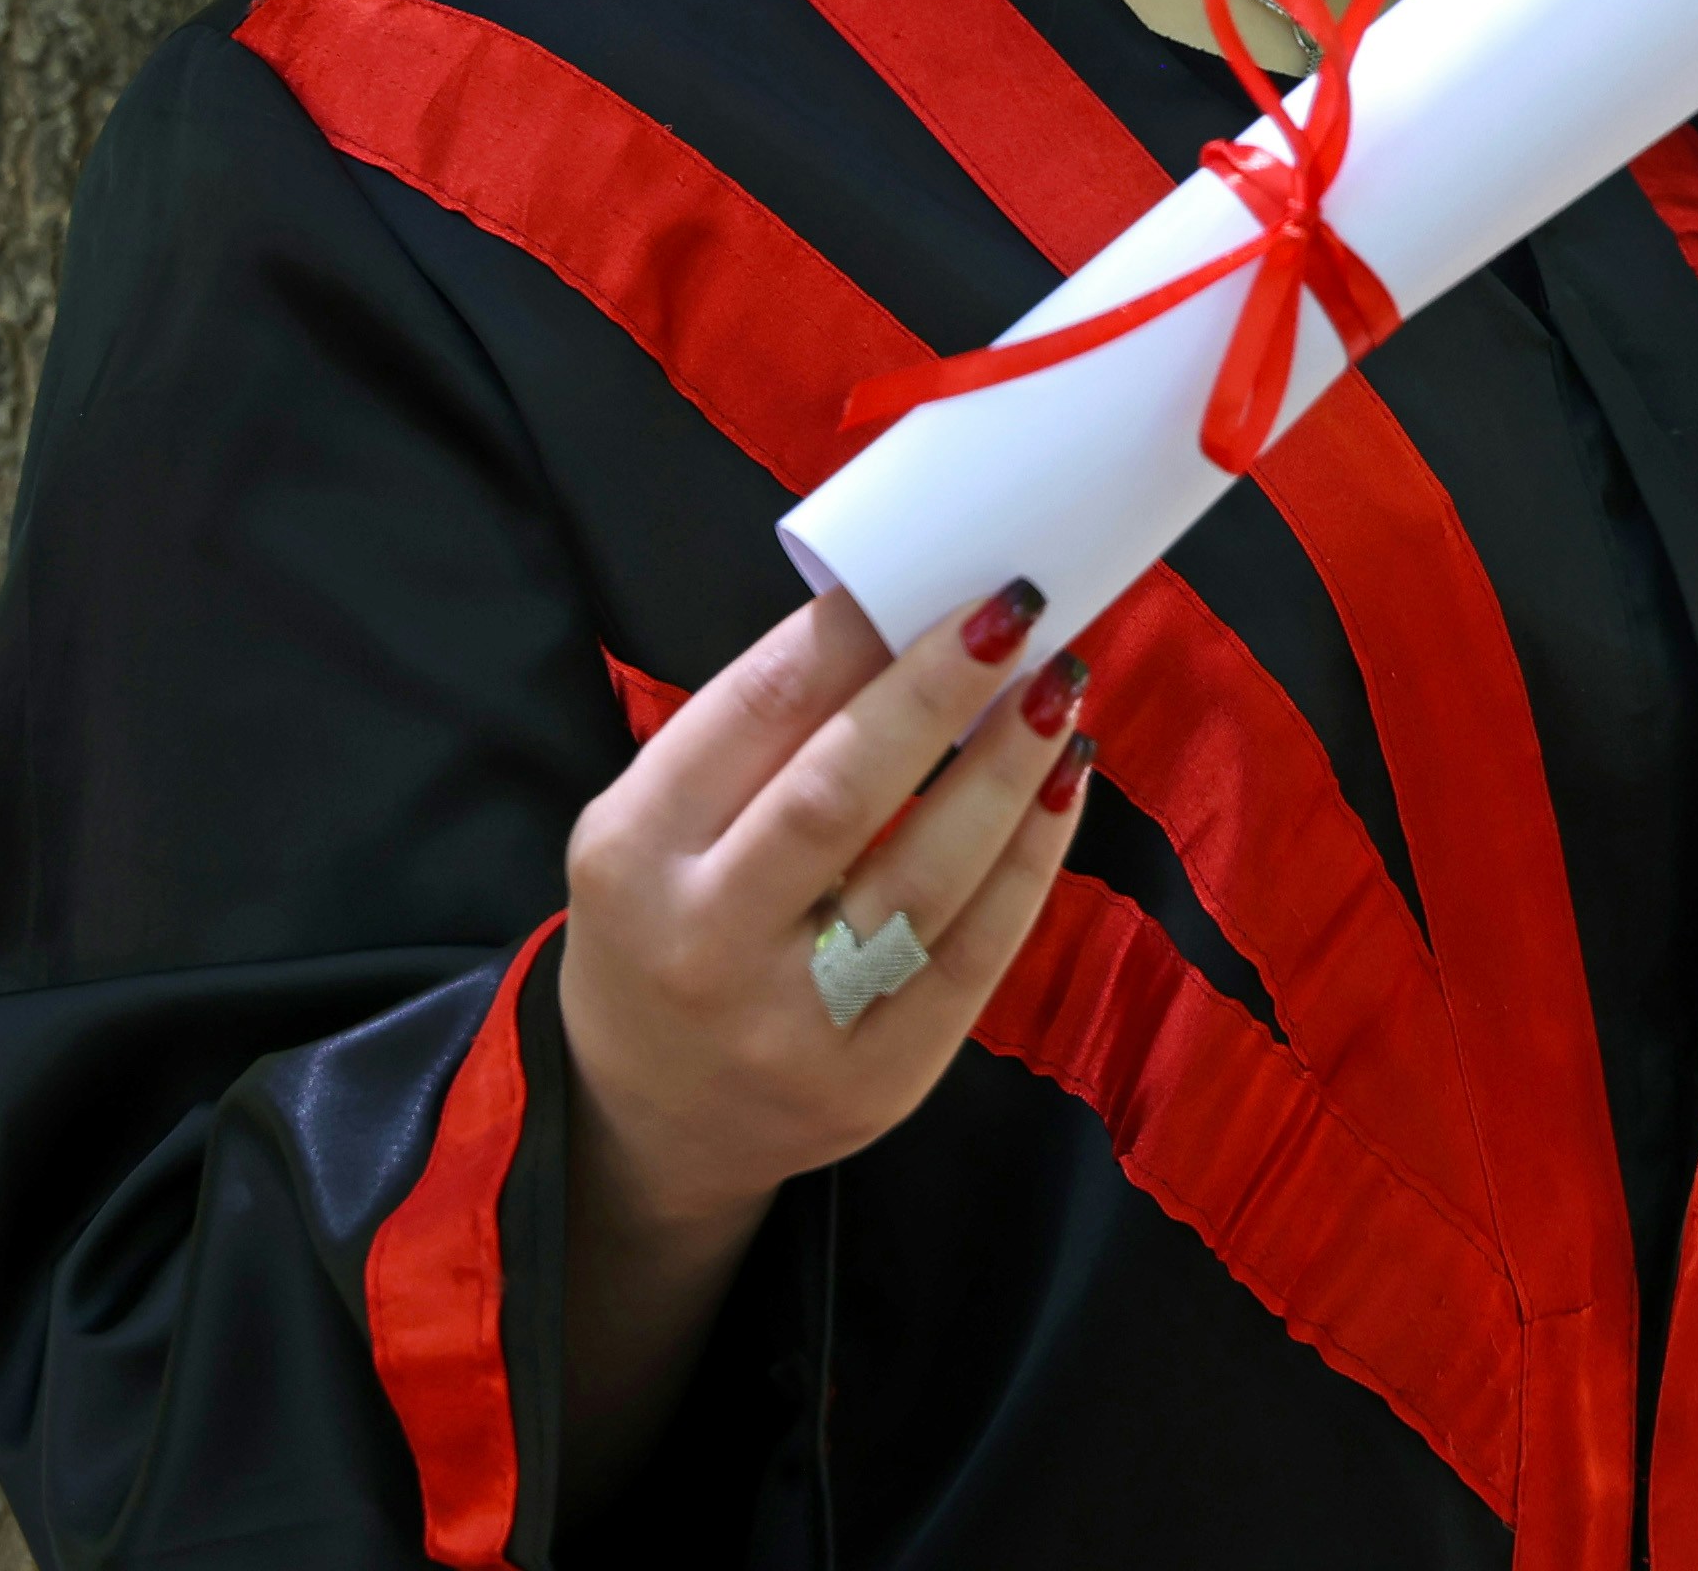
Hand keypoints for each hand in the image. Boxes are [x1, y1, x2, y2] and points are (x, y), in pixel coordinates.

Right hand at [558, 584, 1090, 1254]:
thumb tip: (896, 614)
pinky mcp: (876, 1083)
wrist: (655, 1125)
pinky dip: (1031, 860)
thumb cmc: (666, 929)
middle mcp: (704, 944)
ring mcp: (794, 1027)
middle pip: (839, 796)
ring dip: (1006, 768)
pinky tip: (1064, 785)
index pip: (751, 717)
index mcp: (633, 854)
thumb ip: (752, 737)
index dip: (847, 637)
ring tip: (1059, 687)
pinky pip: (974, 957)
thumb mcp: (653, 828)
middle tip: (1014, 610)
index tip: (924, 572)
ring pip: (924, 878)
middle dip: (936, 692)